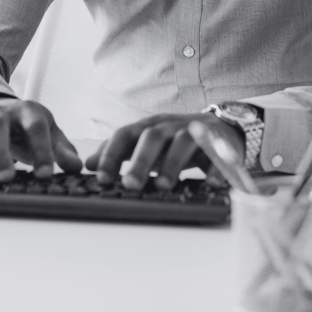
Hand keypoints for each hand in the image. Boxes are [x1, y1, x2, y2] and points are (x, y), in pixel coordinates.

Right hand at [0, 97, 81, 182]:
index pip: (35, 126)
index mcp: (26, 110)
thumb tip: (76, 167)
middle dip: (1, 152)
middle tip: (7, 178)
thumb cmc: (27, 126)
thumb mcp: (48, 131)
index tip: (46, 174)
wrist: (1, 109)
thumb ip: (61, 148)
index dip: (41, 150)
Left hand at [83, 113, 244, 190]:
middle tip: (130, 185)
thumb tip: (89, 164)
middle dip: (141, 160)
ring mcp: (196, 132)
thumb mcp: (147, 142)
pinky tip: (210, 184)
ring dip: (172, 163)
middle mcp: (171, 126)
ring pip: (184, 141)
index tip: (101, 178)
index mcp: (151, 126)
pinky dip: (215, 168)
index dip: (112, 154)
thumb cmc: (177, 140)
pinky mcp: (221, 143)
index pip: (126, 134)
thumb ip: (120, 152)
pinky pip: (219, 153)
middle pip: (153, 137)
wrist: (221, 128)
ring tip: (163, 186)